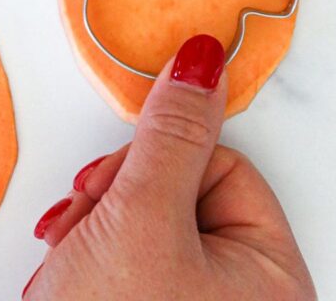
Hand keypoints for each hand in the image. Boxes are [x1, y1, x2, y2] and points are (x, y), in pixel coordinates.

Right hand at [24, 35, 314, 299]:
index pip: (220, 165)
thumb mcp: (138, 214)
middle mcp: (241, 296)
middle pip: (175, 191)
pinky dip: (86, 255)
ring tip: (68, 259)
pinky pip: (121, 254)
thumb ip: (170, 133)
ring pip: (139, 219)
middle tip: (84, 226)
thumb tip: (204, 59)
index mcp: (271, 275)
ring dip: (90, 226)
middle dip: (112, 199)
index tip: (111, 187)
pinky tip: (64, 274)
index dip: (154, 164)